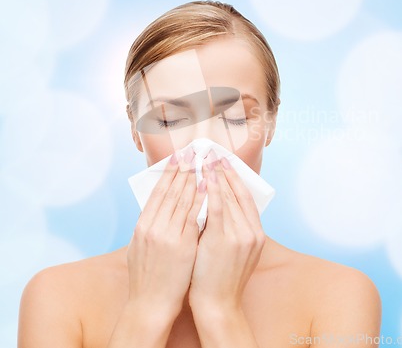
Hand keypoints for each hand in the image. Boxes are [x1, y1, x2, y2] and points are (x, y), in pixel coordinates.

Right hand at [126, 147, 206, 318]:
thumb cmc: (146, 276)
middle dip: (182, 170)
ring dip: (193, 179)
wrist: (149, 304)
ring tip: (200, 162)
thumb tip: (159, 206)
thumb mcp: (140, 246)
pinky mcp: (182, 246)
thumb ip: (150, 225)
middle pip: (171, 191)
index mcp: (142, 225)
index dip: (168, 173)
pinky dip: (200, 200)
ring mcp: (168, 236)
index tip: (177, 157)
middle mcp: (153, 227)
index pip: (158, 192)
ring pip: (183, 200)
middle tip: (191, 152)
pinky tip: (207, 186)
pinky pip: (194, 217)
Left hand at [188, 151, 265, 311]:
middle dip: (226, 172)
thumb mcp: (237, 253)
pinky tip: (205, 177)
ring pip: (228, 197)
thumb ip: (234, 230)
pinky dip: (212, 190)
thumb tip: (221, 208)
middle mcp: (252, 231)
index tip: (226, 164)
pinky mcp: (224, 239)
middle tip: (215, 154)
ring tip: (207, 160)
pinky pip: (217, 208)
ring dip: (217, 176)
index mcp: (256, 234)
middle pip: (238, 194)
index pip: (246, 198)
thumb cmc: (221, 279)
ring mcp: (240, 235)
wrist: (218, 305)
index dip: (236, 179)